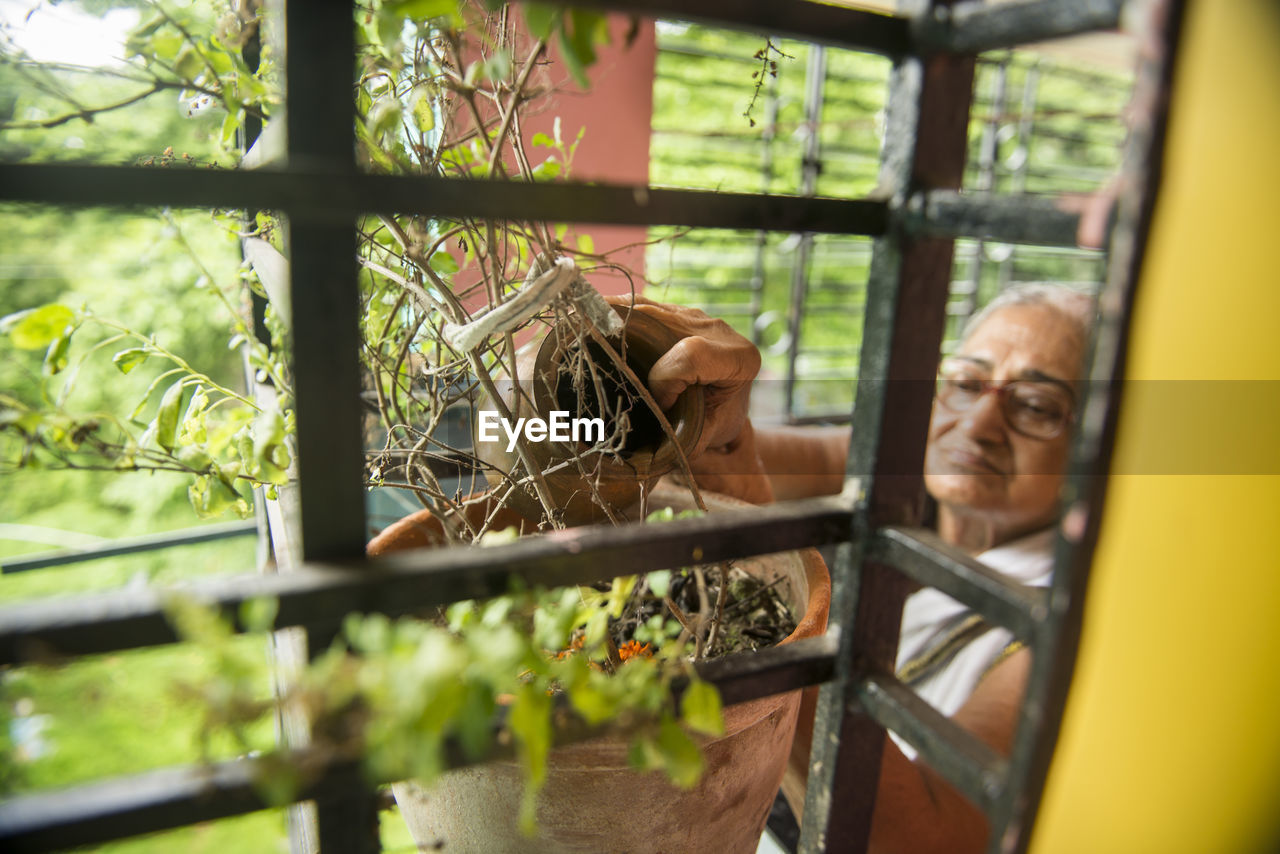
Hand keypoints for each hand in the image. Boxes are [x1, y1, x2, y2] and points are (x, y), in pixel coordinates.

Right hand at [607, 295, 771, 502]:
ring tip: (581, 337)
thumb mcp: (710, 434)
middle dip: (624, 342)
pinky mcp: (672, 312)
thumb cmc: (720, 420)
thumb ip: (688, 438)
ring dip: (609, 322)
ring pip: (644, 309)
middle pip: (660, 323)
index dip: (667, 380)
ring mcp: (692, 316)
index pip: (691, 355)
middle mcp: (716, 329)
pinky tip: (589, 326)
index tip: (661, 405)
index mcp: (737, 357)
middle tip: (596, 361)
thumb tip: (648, 445)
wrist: (729, 404)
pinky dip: (611, 316)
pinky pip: (637, 307)